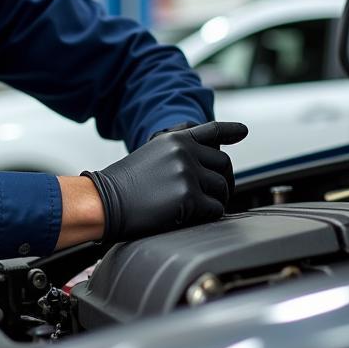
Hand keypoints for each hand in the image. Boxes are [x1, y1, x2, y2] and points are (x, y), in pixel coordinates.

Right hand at [83, 121, 247, 242]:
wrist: (105, 201)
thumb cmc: (124, 185)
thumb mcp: (151, 154)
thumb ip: (177, 151)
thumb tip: (205, 161)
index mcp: (175, 140)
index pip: (211, 131)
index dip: (230, 131)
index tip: (243, 132)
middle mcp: (185, 152)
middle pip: (224, 164)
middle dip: (223, 181)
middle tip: (215, 195)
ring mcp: (188, 173)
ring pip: (223, 188)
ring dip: (215, 200)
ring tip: (195, 208)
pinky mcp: (189, 196)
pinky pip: (216, 209)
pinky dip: (207, 216)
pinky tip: (189, 216)